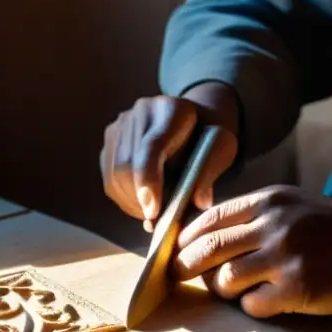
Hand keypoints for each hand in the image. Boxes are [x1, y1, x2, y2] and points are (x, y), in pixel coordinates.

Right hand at [100, 84, 238, 229]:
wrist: (194, 122)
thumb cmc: (209, 140)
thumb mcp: (222, 150)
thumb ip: (211, 172)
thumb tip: (198, 201)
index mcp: (171, 110)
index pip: (151, 148)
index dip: (148, 182)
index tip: (153, 212)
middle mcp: (140, 112)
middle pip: (126, 164)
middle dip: (139, 200)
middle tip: (157, 220)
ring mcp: (121, 124)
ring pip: (114, 175)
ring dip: (131, 203)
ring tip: (153, 213)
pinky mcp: (110, 139)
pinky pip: (109, 178)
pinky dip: (124, 198)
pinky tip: (143, 204)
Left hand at [171, 186, 331, 317]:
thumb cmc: (323, 225)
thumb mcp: (285, 203)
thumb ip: (247, 214)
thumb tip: (197, 234)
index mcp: (265, 202)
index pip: (209, 220)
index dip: (184, 239)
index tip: (175, 252)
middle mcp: (272, 226)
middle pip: (207, 249)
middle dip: (185, 266)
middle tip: (179, 276)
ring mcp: (284, 258)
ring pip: (224, 279)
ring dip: (219, 288)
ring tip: (231, 288)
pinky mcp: (297, 289)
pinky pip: (253, 304)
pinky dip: (250, 305)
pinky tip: (263, 299)